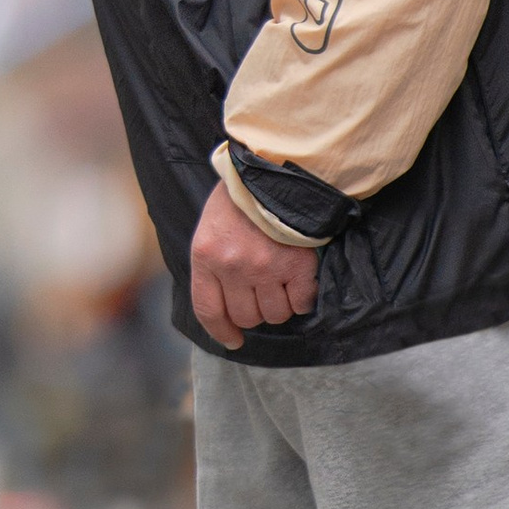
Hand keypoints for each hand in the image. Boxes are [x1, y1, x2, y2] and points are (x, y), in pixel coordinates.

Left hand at [190, 179, 319, 350]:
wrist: (276, 169)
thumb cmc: (241, 195)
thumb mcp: (212, 224)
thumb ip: (213, 260)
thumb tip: (224, 302)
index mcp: (206, 254)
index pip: (208, 309)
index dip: (221, 330)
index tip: (233, 340)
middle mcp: (233, 266)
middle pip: (246, 316)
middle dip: (255, 310)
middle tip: (263, 290)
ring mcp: (265, 268)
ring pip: (275, 314)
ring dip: (280, 304)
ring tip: (282, 278)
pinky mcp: (297, 267)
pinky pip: (301, 303)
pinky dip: (303, 297)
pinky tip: (300, 277)